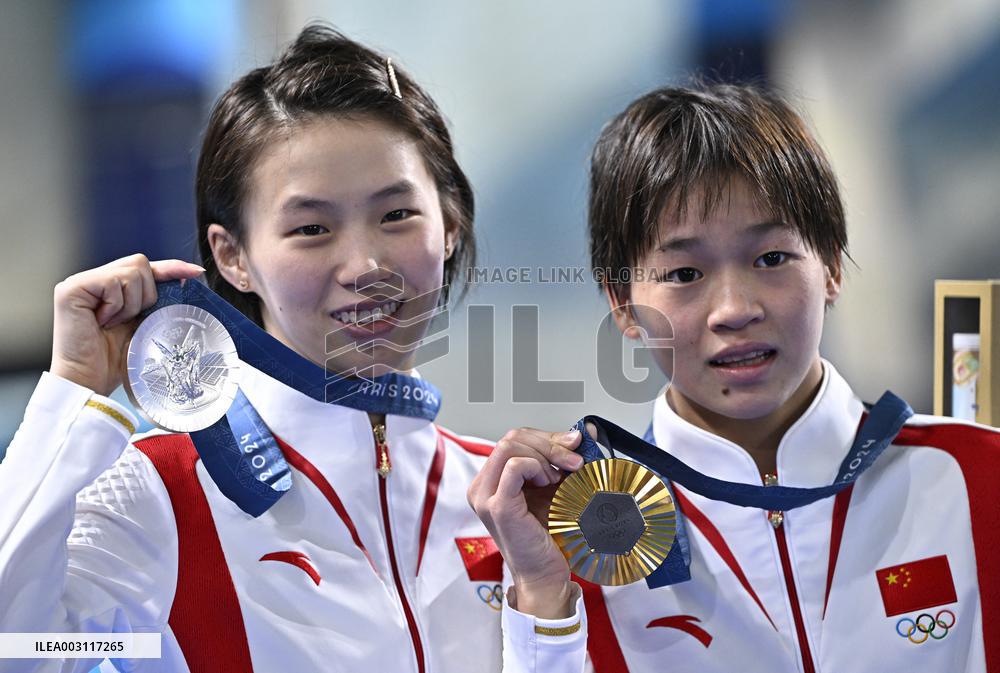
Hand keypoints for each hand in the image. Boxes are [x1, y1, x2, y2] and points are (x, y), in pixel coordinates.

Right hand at [50, 254, 204, 395]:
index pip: (145, 267)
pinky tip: (102, 322)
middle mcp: (94, 280)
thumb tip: (185, 276)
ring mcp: (80, 282)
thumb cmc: (114, 359)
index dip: (171, 267)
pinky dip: (116, 306)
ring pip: (131, 272)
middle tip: (131, 320)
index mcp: (111, 287)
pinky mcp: (71, 289)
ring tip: (113, 324)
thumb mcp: (144, 323)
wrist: (89, 381)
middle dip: (147, 295)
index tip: (195, 272)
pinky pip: (113, 282)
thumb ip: (157, 299)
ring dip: (132, 304)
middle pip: (140, 263)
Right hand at [468, 425, 595, 617]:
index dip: (546, 437)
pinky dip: (536, 466)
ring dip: (544, 455)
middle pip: (511, 437)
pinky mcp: (497, 507)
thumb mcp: (555, 488)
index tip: (574, 446)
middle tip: (574, 460)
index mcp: (491, 480)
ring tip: (560, 477)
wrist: (547, 575)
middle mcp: (482, 486)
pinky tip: (549, 483)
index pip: (513, 439)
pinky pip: (514, 466)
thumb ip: (563, 460)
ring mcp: (485, 496)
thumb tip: (586, 431)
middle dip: (549, 442)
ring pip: (509, 445)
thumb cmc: (550, 536)